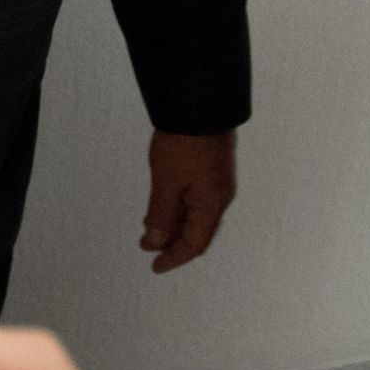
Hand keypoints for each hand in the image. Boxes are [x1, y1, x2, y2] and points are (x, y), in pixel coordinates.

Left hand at [140, 130, 234, 272]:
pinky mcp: (213, 169)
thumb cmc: (183, 144)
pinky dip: (180, 208)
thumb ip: (161, 216)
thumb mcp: (165, 183)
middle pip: (199, 232)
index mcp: (212, 205)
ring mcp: (218, 182)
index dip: (174, 258)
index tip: (155, 266)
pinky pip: (198, 199)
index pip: (195, 244)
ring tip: (150, 227)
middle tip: (148, 247)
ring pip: (197, 215)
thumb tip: (156, 242)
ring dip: (175, 224)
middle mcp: (220, 198)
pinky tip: (164, 204)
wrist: (200, 103)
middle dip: (173, 243)